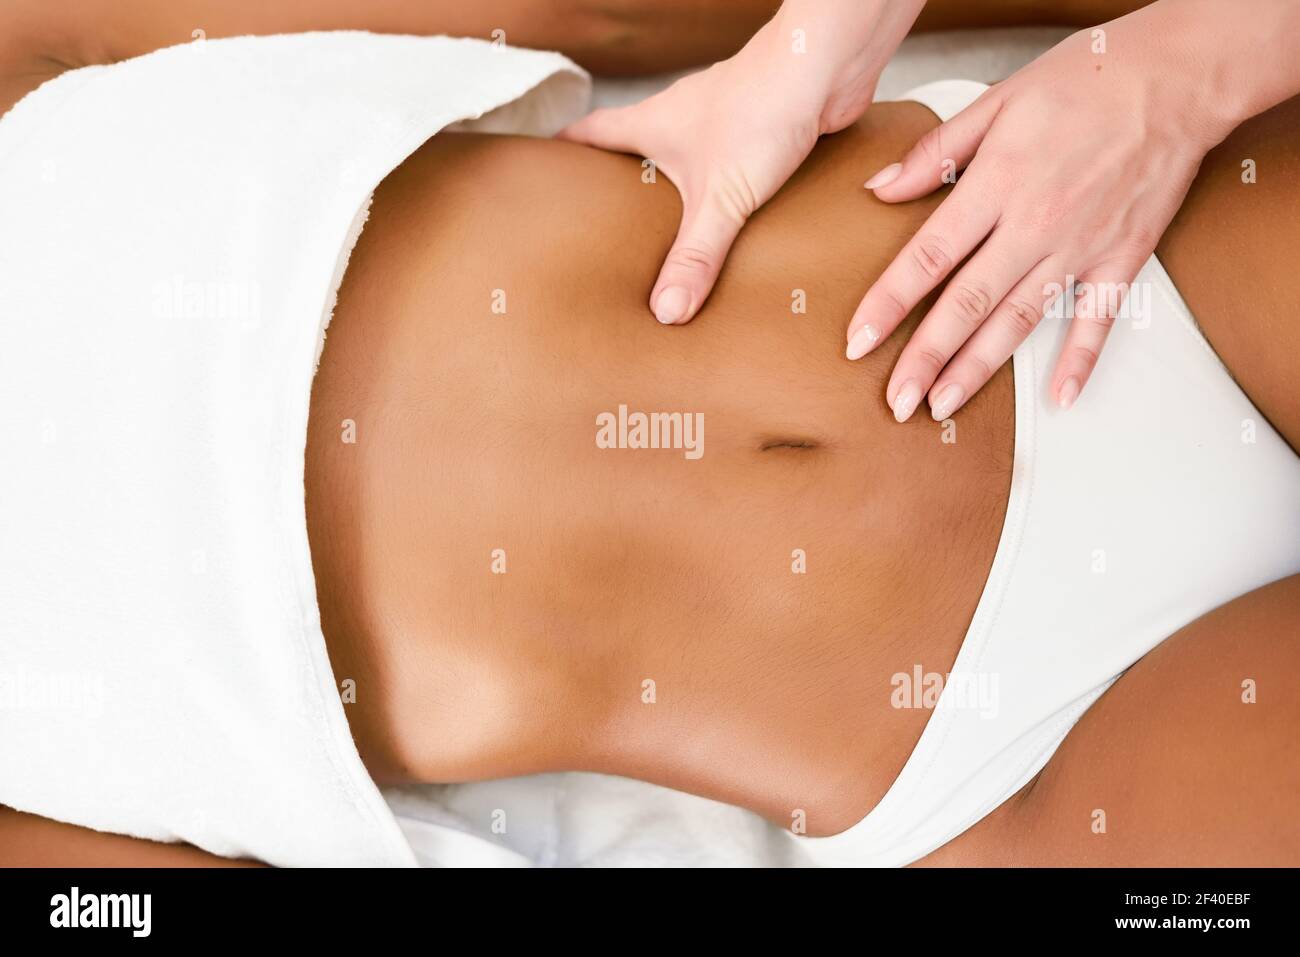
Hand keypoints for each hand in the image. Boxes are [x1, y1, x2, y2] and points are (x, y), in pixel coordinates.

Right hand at [559, 0, 925, 324]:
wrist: (827, 65)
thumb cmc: (764, 108)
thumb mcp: (721, 198)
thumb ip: (695, 256)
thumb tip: (666, 312)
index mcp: (652, 124)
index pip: (589, 133)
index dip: (564, 151)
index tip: (543, 174)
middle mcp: (680, 118)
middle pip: (633, 148)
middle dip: (618, 185)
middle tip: (602, 227)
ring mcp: (720, 122)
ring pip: (684, 160)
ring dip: (675, 192)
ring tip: (667, 237)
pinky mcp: (759, 131)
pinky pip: (729, 168)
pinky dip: (723, 193)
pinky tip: (735, 225)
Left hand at [846, 10, 1233, 420]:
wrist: (1177, 77)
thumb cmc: (1084, 82)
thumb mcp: (997, 101)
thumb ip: (935, 152)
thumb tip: (879, 188)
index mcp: (997, 185)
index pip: (928, 257)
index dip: (888, 304)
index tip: (857, 342)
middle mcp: (1035, 224)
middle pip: (968, 304)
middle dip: (925, 358)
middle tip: (897, 402)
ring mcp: (1080, 247)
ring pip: (1019, 321)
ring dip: (978, 369)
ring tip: (943, 405)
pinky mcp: (1123, 257)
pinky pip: (1098, 320)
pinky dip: (1081, 361)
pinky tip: (1058, 396)